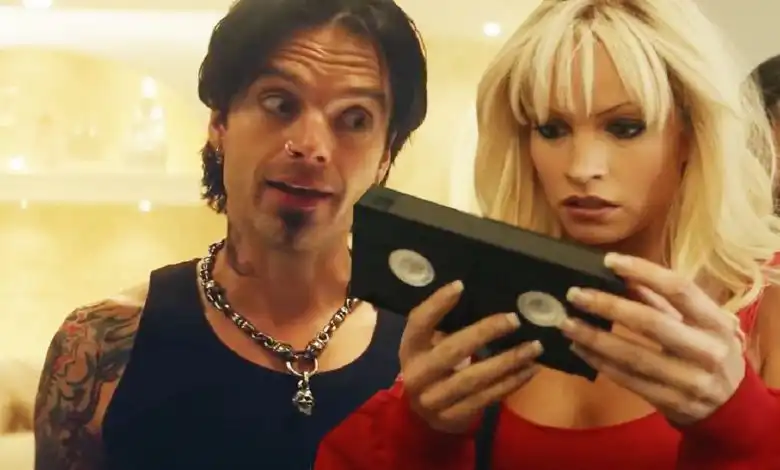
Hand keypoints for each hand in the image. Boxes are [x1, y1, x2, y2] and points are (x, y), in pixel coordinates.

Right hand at [399, 280, 542, 433]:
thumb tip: (483, 296)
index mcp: (410, 349)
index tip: (460, 285)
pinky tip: (530, 369)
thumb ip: (445, 326)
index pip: (419, 323)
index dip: (437, 304)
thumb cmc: (431, 366)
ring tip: (534, 347)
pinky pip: (487, 398)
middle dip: (484, 333)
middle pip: (452, 351)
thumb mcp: (427, 346)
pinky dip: (512, 383)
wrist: (421, 416)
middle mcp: (418, 374)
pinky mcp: (454, 417)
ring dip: (508, 361)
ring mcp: (435, 399)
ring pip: (475, 378)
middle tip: (514, 319)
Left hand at [559, 253, 745, 424]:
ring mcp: (690, 380)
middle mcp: (706, 350)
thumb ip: (663, 300)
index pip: (679, 289)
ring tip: (567, 323)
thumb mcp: (699, 323)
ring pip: (633, 356)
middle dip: (608, 306)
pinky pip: (628, 380)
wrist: (732, 407)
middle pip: (651, 322)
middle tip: (575, 295)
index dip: (644, 271)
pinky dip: (600, 363)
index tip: (609, 260)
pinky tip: (579, 348)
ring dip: (595, 338)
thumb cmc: (708, 351)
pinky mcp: (671, 402)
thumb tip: (623, 274)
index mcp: (715, 322)